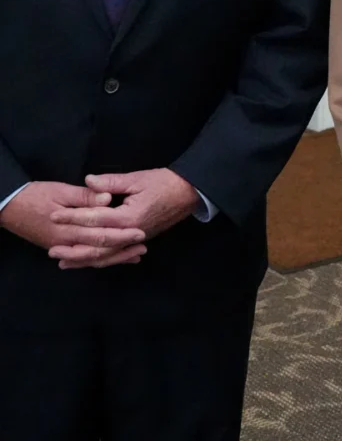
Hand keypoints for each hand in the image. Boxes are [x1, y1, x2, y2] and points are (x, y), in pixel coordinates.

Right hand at [0, 181, 146, 268]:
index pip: (100, 235)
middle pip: (98, 251)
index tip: (140, 232)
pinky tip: (111, 259)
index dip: (121, 235)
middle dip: (122, 249)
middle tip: (143, 246)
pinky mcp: (60, 248)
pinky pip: (82, 258)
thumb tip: (107, 200)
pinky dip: (98, 260)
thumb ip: (85, 197)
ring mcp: (62, 248)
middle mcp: (65, 243)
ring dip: (113, 258)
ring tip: (134, 256)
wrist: (9, 206)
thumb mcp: (62, 191)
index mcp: (68, 229)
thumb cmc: (37, 195)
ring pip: (91, 259)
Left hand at [48, 168, 199, 268]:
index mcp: (128, 217)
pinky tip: (89, 261)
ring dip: (84, 260)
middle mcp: (131, 234)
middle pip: (97, 246)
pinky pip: (116, 255)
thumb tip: (88, 181)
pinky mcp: (139, 240)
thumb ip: (111, 182)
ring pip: (106, 256)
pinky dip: (101, 260)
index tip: (54, 215)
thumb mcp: (138, 179)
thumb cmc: (165, 182)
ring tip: (64, 262)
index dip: (73, 217)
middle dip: (73, 248)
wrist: (190, 191)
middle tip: (52, 249)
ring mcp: (135, 240)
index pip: (95, 219)